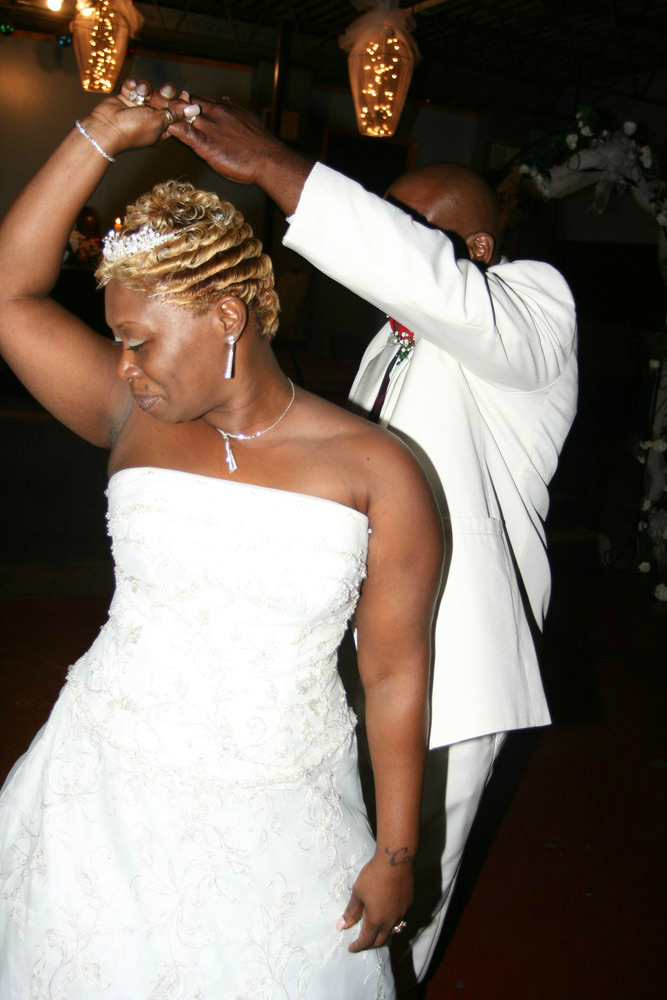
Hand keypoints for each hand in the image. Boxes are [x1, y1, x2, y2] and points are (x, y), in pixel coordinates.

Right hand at [83, 79, 175, 156]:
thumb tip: (195, 109)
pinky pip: (134, 86)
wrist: (106, 128)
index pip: (177, 113)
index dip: (181, 103)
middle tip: (164, 92)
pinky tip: (131, 88)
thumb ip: (176, 113)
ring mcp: (139, 106)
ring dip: (146, 88)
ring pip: (150, 89)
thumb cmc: (133, 130)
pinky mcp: (127, 98)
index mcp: (163, 127)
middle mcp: (152, 117)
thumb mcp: (159, 122)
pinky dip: (133, 85)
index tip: (183, 94)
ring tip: (141, 92)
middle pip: (166, 99)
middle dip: (165, 93)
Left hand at [149, 82, 280, 184]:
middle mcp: (214, 113)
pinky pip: (185, 133)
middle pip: (186, 103)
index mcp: (224, 108)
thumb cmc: (260, 144)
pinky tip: (163, 128)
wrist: (267, 158)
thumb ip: (233, 111)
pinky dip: (173, 129)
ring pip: (182, 115)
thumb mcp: (247, 120)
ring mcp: (209, 128)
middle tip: (155, 103)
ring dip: (167, 113)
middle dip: (170, 103)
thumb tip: (226, 100)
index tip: (176, 103)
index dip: (185, 101)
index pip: (198, 99)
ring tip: (152, 113)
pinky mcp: (206, 144)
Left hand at [338, 856, 412, 952]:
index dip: (358, 946)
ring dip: (382, 933)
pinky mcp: (408, 904)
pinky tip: (387, 913)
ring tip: (375, 930)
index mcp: (376, 920)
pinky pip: (399, 918)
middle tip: (362, 942)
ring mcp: (401, 913)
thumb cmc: (373, 877)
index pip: (366, 941)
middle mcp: (390, 921)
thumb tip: (341, 926)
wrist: (395, 861)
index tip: (351, 948)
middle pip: (381, 940)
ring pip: (392, 930)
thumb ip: (351, 911)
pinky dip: (391, 921)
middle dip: (370, 944)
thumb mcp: (358, 893)